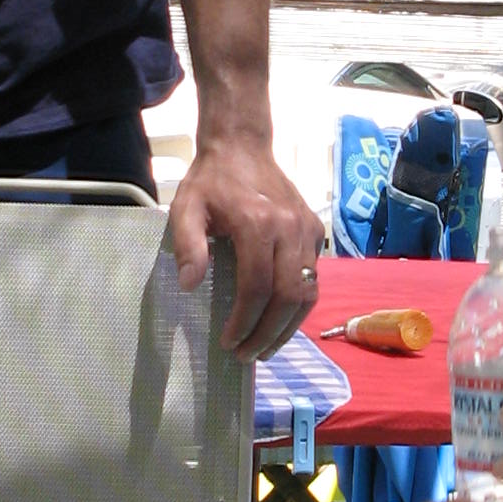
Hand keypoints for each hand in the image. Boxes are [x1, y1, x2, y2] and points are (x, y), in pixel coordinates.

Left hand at [170, 129, 323, 357]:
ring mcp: (308, 230)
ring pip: (309, 291)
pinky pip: (313, 278)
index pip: (258, 286)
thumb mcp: (186, 208)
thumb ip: (187, 245)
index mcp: (258, 223)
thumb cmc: (211, 181)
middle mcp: (290, 228)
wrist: (243, 146)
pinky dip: (298, 306)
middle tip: (247, 355)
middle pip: (290, 295)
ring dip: (288, 327)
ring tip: (264, 347)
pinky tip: (279, 322)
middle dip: (269, 333)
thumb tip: (190, 285)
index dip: (245, 321)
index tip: (228, 342)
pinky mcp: (316, 231)